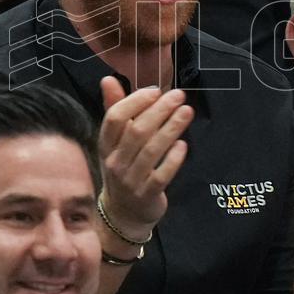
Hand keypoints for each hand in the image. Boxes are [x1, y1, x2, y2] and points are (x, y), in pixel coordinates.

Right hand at [97, 76, 192, 241]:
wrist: (124, 213)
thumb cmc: (123, 167)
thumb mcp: (115, 141)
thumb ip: (115, 109)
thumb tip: (107, 79)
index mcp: (106, 144)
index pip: (114, 118)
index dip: (135, 101)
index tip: (155, 91)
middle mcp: (115, 161)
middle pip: (136, 131)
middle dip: (159, 110)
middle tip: (179, 95)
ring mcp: (130, 180)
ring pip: (151, 150)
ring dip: (171, 128)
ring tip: (187, 112)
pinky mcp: (147, 195)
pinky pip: (161, 175)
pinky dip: (173, 159)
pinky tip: (183, 144)